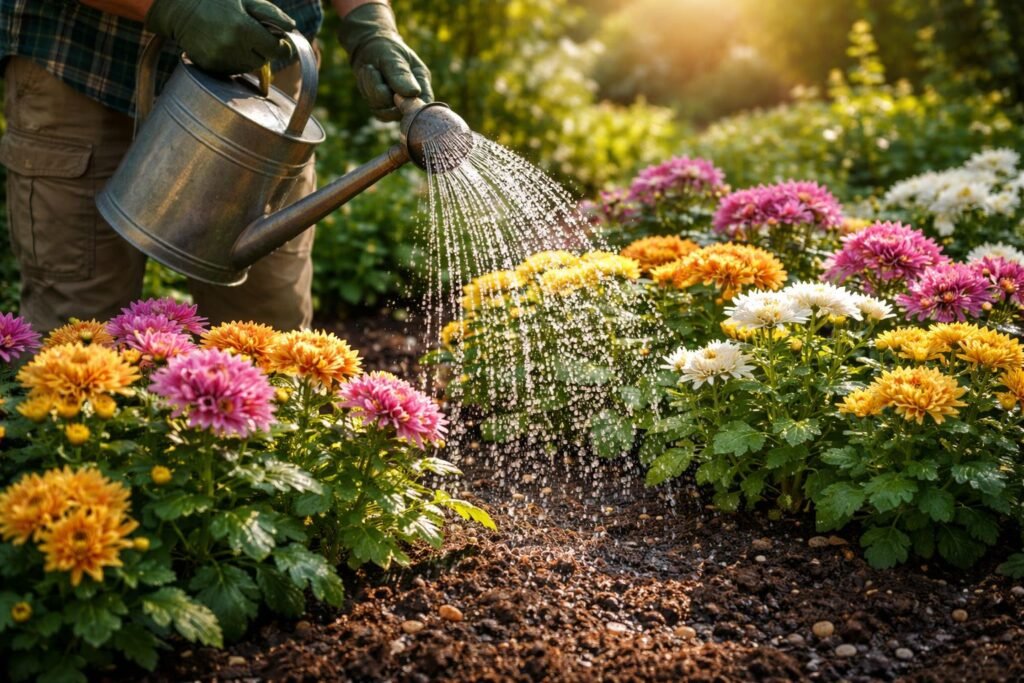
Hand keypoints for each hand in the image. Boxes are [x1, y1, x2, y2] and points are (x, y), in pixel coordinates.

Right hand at [145, 0, 295, 77]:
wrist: (179, 8)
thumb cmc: (215, 0)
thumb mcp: (245, 0)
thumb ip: (271, 14)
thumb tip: (293, 28)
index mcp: (244, 28)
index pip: (278, 51)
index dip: (282, 47)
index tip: (279, 42)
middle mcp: (233, 47)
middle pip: (264, 61)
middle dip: (264, 50)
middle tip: (253, 36)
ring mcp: (221, 59)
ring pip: (249, 68)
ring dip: (249, 57)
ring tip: (237, 39)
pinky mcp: (211, 67)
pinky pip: (234, 71)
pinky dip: (235, 62)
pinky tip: (225, 46)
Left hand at [337, 2, 432, 121]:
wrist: (368, 47)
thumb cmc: (384, 48)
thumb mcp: (392, 56)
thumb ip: (401, 75)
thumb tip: (413, 93)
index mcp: (421, 82)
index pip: (424, 104)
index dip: (410, 105)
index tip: (394, 94)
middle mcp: (412, 97)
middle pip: (400, 111)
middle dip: (381, 92)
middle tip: (372, 69)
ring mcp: (398, 106)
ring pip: (385, 111)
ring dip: (371, 89)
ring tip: (370, 69)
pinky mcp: (385, 109)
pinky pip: (376, 110)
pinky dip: (367, 93)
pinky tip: (368, 78)